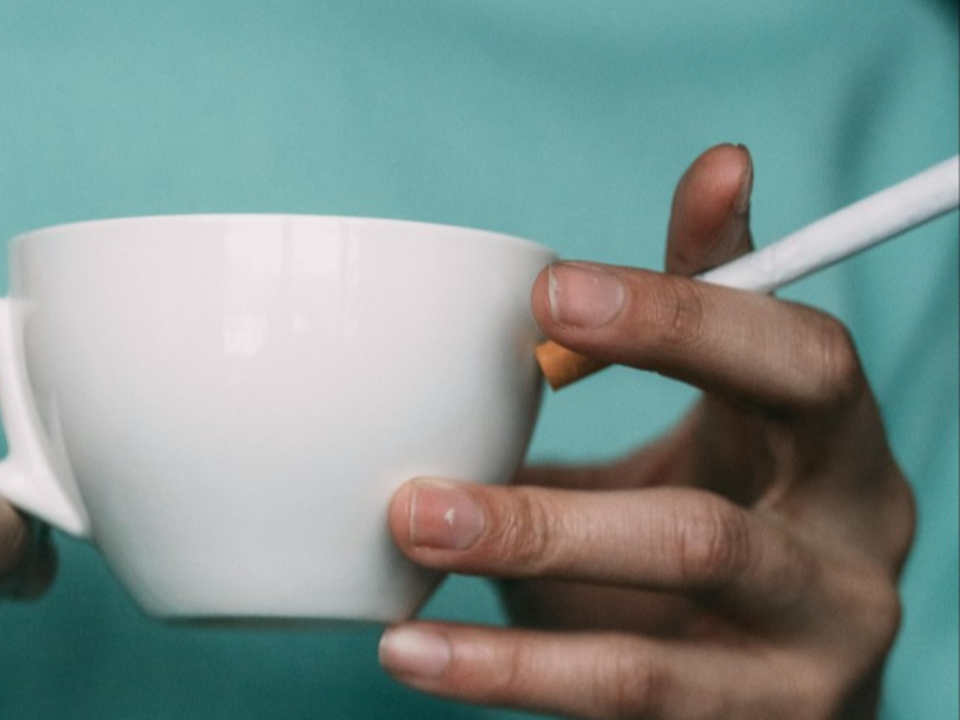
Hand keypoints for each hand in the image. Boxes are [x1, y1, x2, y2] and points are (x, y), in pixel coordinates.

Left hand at [380, 145, 913, 718]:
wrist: (777, 675)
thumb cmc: (735, 511)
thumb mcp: (728, 412)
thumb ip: (701, 308)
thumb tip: (725, 161)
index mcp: (840, 452)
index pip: (797, 368)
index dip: (682, 323)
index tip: (549, 295)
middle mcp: (844, 566)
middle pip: (709, 539)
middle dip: (554, 519)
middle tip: (419, 489)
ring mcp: (799, 670)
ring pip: (647, 653)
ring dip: (508, 608)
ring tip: (404, 561)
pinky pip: (613, 705)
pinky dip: (502, 673)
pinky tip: (412, 648)